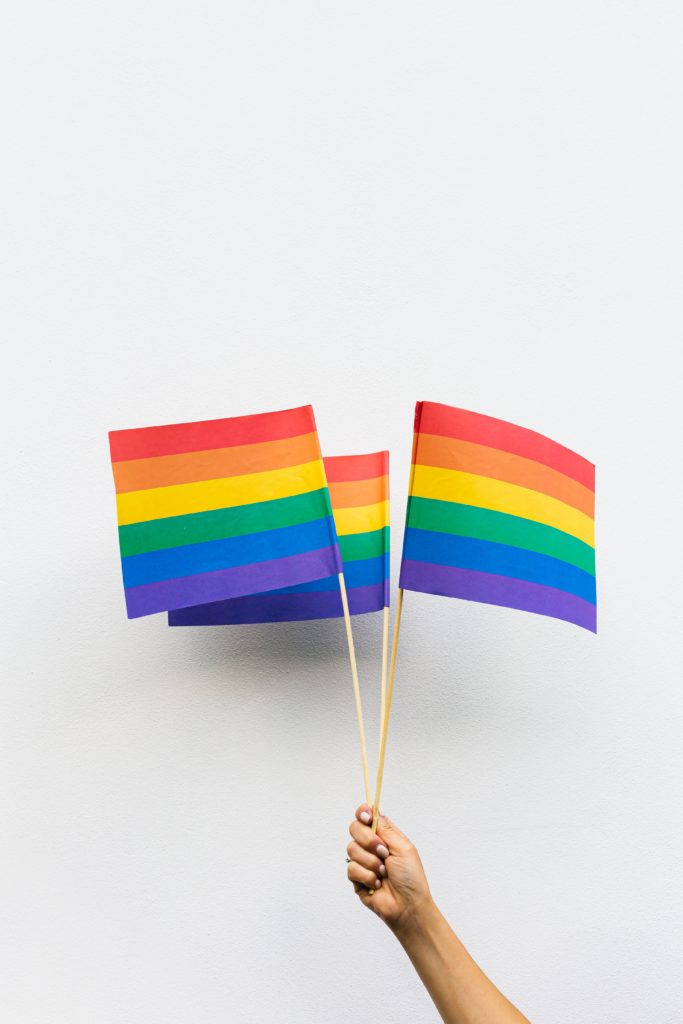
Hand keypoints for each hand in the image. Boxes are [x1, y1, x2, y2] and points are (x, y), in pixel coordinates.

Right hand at [346, 805, 432, 931]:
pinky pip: (351, 868)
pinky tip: (377, 884)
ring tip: (384, 873)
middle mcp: (371, 846)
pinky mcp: (356, 878)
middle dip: (368, 840)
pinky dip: (367, 876)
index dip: (362, 813)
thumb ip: (386, 828)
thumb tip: (374, 809)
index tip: (365, 816)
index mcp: (384, 836)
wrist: (407, 907)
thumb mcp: (403, 848)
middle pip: (354, 828)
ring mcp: (363, 862)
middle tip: (383, 852)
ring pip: (351, 849)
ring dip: (371, 862)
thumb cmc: (411, 879)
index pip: (366, 816)